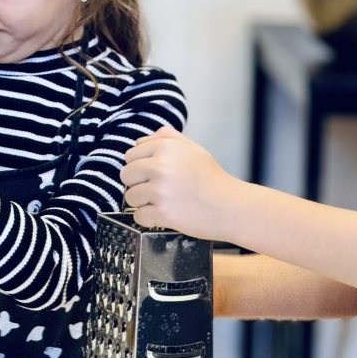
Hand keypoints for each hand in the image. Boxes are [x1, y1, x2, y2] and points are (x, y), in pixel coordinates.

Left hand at [120, 126, 241, 239]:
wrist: (231, 207)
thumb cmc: (212, 179)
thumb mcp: (193, 149)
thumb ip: (167, 138)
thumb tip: (139, 141)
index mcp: (166, 147)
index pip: (130, 155)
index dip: (140, 167)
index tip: (154, 175)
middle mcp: (161, 166)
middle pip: (125, 175)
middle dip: (137, 184)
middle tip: (158, 190)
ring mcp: (160, 190)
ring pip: (130, 197)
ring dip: (143, 203)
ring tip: (165, 202)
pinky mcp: (162, 213)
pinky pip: (138, 216)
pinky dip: (149, 219)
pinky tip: (165, 215)